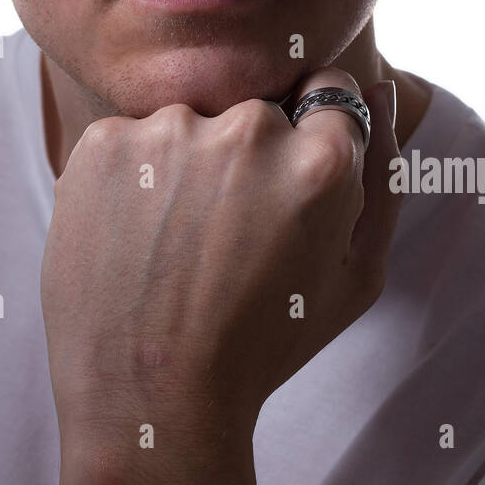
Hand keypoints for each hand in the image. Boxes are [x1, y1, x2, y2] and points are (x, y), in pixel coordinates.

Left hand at [40, 67, 399, 443]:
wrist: (149, 397)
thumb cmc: (264, 343)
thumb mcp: (355, 276)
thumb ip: (381, 175)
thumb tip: (376, 87)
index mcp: (322, 158)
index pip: (327, 92)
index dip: (309, 141)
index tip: (283, 189)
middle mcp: (248, 130)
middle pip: (256, 111)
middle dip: (247, 158)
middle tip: (225, 236)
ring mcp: (169, 132)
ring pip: (189, 124)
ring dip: (184, 166)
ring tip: (174, 246)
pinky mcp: (104, 144)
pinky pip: (130, 141)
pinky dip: (130, 179)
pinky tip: (133, 239)